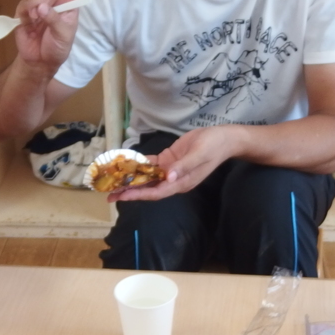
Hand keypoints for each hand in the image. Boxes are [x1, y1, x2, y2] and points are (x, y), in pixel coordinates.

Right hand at [12, 0, 91, 72]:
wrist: (39, 61)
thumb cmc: (58, 48)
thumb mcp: (64, 34)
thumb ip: (54, 18)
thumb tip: (39, 7)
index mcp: (70, 1)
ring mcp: (38, 1)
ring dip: (36, 1)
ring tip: (38, 18)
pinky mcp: (24, 9)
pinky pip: (24, 3)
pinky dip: (26, 14)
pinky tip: (30, 24)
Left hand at [110, 126, 237, 202]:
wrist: (224, 138)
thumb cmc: (213, 146)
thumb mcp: (200, 155)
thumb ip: (184, 166)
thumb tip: (169, 177)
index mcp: (181, 182)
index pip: (157, 192)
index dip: (139, 194)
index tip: (123, 196)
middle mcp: (174, 179)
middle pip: (148, 188)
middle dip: (130, 191)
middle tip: (109, 194)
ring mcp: (171, 170)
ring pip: (148, 177)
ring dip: (131, 179)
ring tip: (113, 181)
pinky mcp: (170, 160)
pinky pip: (152, 164)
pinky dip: (139, 164)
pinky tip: (126, 164)